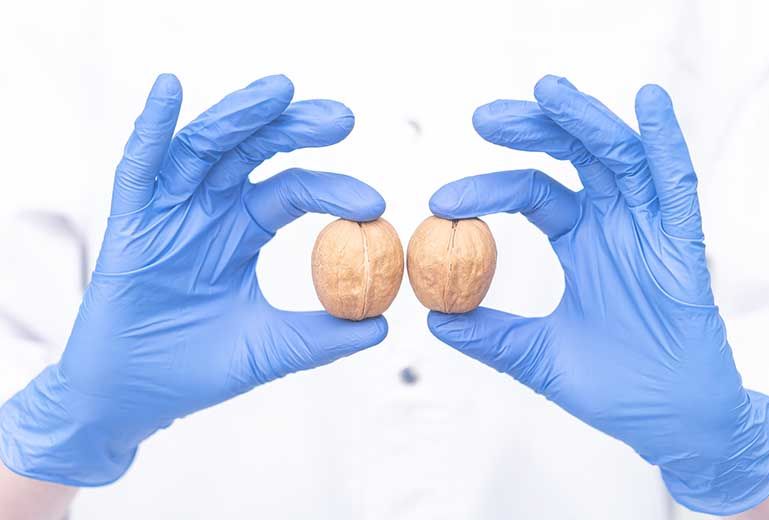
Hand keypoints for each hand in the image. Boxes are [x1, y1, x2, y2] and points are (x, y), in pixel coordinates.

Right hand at [0, 74, 387, 485]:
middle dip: (295, 128)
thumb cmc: (198, 369)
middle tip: (343, 117)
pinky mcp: (128, 223)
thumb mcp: (271, 348)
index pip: (293, 190)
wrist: (135, 399)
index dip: (333, 189)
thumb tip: (384, 326)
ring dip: (240, 115)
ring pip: (204, 147)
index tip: (376, 204)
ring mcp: (168, 210)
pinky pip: (138, 168)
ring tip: (281, 90)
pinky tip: (170, 89)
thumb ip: (323, 337)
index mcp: (243, 229)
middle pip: (255, 151)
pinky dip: (151, 128)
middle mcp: (208, 208)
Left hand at [427, 76, 768, 514]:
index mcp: (581, 240)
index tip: (438, 202)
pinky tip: (648, 103)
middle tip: (483, 117)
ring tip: (548, 91)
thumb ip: (491, 336)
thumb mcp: (538, 356)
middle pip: (572, 155)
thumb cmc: (616, 387)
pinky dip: (666, 143)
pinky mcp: (684, 245)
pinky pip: (678, 185)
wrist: (672, 423)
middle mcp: (614, 223)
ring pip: (618, 157)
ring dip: (584, 121)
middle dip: (531, 129)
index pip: (531, 192)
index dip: (486, 190)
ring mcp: (650, 228)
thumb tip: (433, 319)